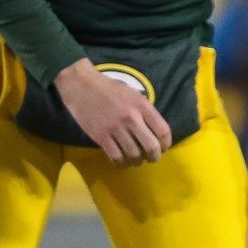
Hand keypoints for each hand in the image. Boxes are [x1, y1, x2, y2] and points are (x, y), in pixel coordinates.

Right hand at [54, 59, 171, 164]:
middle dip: (155, 156)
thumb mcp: (132, 93)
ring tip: (135, 159)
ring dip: (137, 161)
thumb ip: (143, 110)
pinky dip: (121, 162)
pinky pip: (116, 157)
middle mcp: (131, 117)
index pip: (163, 130)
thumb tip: (153, 129)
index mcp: (141, 105)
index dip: (166, 144)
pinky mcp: (100, 136)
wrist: (80, 85)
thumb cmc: (108, 88)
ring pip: (134, 155)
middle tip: (152, 158)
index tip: (163, 148)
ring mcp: (115, 128)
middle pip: (151, 146)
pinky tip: (121, 160)